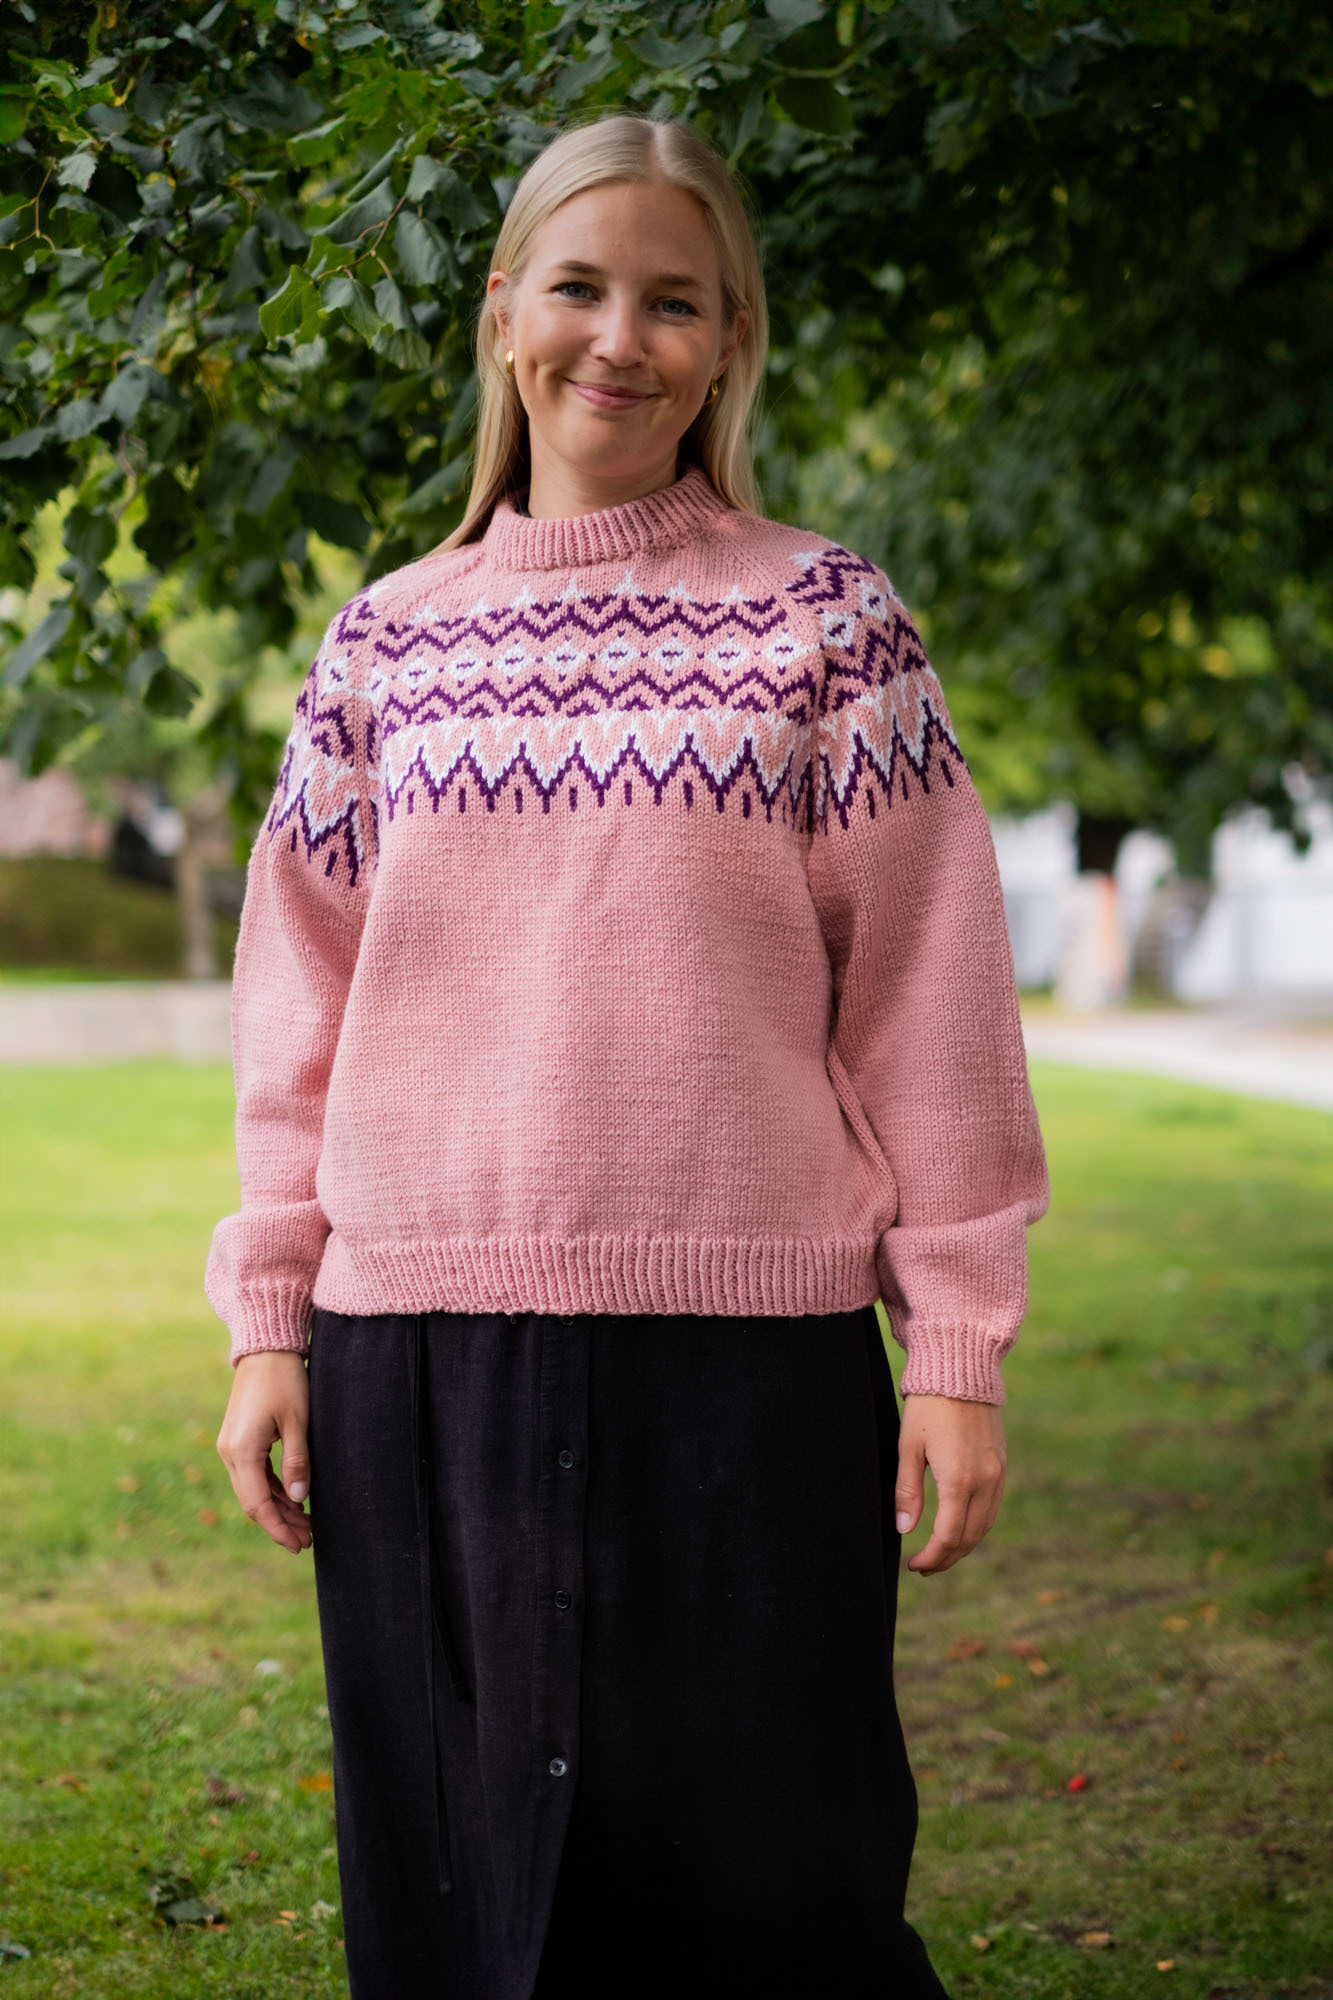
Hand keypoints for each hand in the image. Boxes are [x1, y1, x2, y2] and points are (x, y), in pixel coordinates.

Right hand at [216, 1351, 312, 1554]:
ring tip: (306, 1524)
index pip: (258, 1504)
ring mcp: (231, 1446)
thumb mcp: (298, 1421)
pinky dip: (273, 1489)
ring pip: (254, 1490)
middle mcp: (230, 1453)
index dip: (278, 1528)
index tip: (299, 1545)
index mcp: (241, 1451)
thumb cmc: (285, 1380)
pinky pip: (254, 1474)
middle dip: (279, 1523)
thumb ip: (298, 1462)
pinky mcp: (239, 1440)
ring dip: (278, 1508)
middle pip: (253, 1502)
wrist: (266, 1349)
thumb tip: (300, 1501)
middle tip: (307, 1540)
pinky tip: (294, 1500)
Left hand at [894, 1392, 1005, 1574]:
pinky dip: (976, 1526)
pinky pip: (992, 1508)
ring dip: (963, 1546)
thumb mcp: (908, 1447)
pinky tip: (959, 1528)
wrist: (961, 1370)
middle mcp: (985, 1481)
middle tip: (924, 1567)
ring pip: (985, 1526)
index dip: (931, 1558)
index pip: (948, 1536)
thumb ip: (907, 1491)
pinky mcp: (1001, 1464)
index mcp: (959, 1480)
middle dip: (947, 1558)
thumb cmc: (927, 1406)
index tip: (913, 1566)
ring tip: (940, 1554)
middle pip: (969, 1538)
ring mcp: (998, 1473)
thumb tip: (904, 1531)